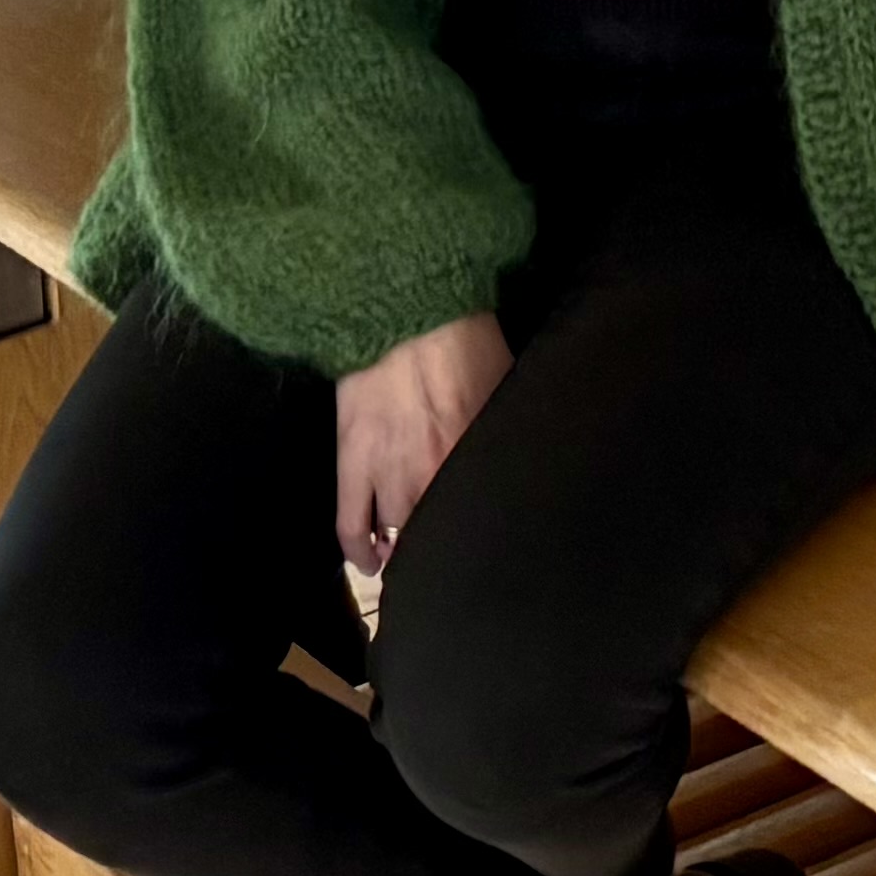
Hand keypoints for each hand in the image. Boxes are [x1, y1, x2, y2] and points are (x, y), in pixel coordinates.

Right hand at [337, 315, 509, 582]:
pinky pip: (350, 527)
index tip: (490, 542)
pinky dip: (358, 552)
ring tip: (412, 553)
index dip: (486, 536)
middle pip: (439, 531)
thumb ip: (506, 431)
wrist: (403, 311)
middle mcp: (432, 478)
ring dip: (406, 545)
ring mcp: (388, 476)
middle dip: (446, 542)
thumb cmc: (465, 342)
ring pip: (398, 534)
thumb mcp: (504, 388)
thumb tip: (526, 458)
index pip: (482, 517)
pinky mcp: (352, 466)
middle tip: (455, 550)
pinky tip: (370, 564)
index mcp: (475, 458)